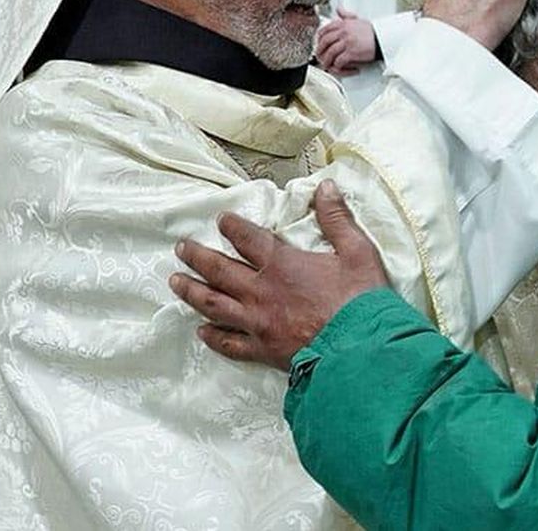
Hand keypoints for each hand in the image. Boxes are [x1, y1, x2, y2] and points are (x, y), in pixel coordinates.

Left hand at [170, 180, 389, 369]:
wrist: (361, 350)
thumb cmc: (361, 301)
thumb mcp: (357, 251)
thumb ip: (336, 218)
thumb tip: (325, 186)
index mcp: (282, 264)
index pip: (248, 238)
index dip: (232, 227)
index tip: (220, 220)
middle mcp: (261, 291)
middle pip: (219, 270)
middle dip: (197, 257)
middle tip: (181, 248)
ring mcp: (258, 322)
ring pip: (214, 304)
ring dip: (192, 291)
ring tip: (175, 282)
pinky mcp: (263, 350)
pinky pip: (229, 343)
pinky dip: (213, 336)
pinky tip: (201, 332)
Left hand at [315, 9, 376, 75]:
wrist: (383, 38)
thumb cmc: (371, 32)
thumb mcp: (357, 19)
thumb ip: (346, 15)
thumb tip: (339, 9)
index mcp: (342, 24)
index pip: (324, 30)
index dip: (318, 40)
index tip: (319, 45)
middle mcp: (343, 32)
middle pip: (324, 42)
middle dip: (320, 52)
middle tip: (320, 58)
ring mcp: (346, 42)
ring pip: (329, 53)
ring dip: (327, 62)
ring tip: (330, 66)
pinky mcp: (351, 52)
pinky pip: (339, 62)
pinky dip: (339, 67)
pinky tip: (343, 68)